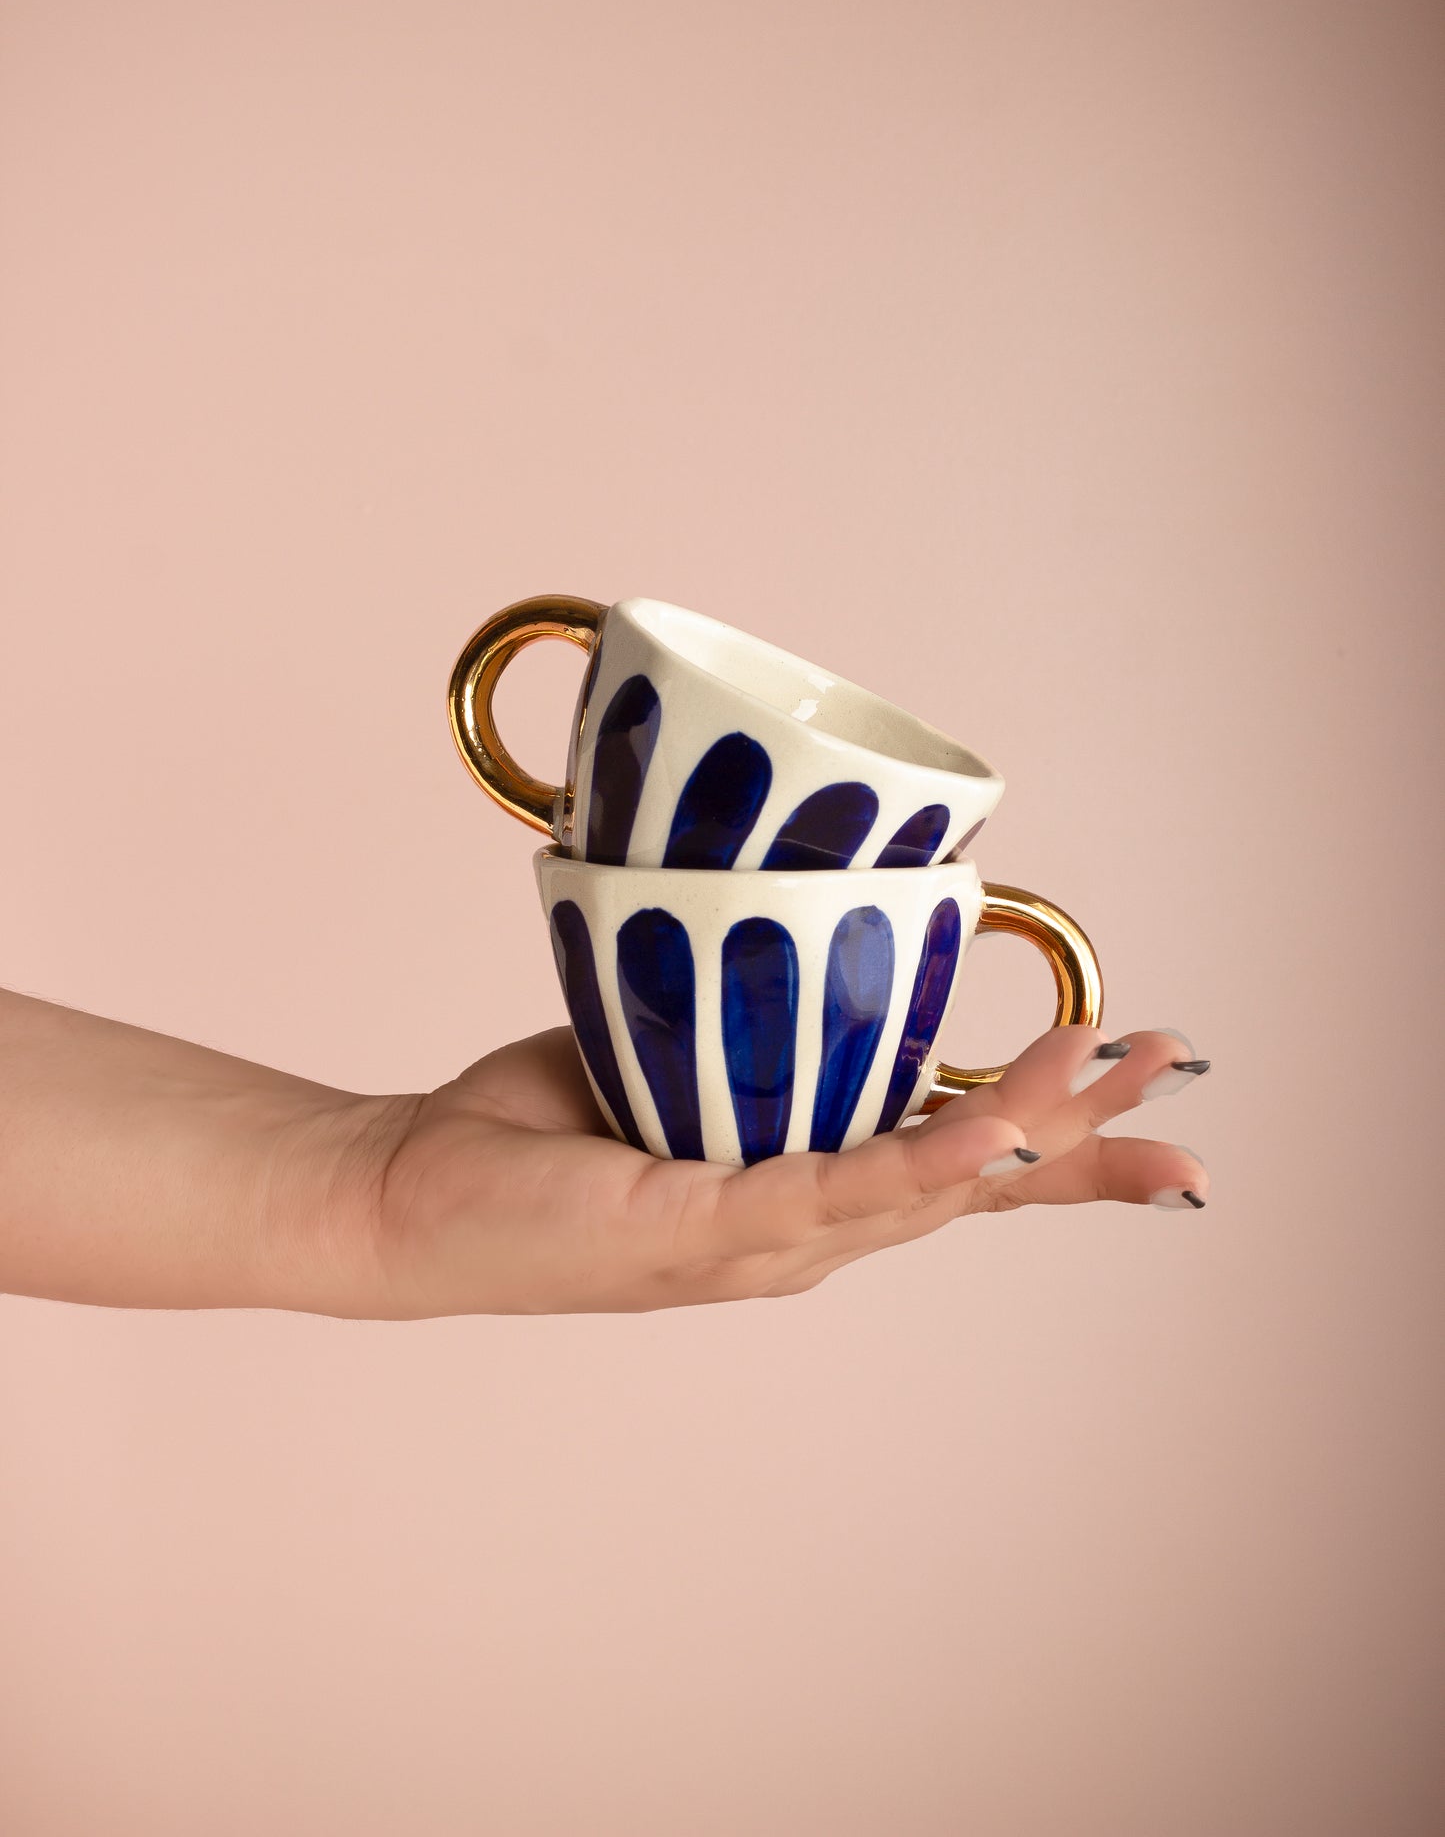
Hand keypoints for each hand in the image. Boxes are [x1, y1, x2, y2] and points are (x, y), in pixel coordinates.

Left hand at [335, 1025, 1210, 1316]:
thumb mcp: (667, 1067)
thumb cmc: (536, 1137)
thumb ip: (745, 1033)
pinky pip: (834, 1192)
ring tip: (1109, 1066)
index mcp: (803, 1196)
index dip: (1058, 1141)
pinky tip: (991, 1130)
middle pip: (974, 1186)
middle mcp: (801, 1234)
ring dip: (1030, 1124)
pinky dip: (924, 1161)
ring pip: (927, 1185)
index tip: (1150, 1094)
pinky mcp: (702, 1228)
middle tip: (1181, 1090)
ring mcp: (759, 1242)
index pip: (955, 1169)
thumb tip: (793, 938)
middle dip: (1085, 1139)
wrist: (412, 1195)